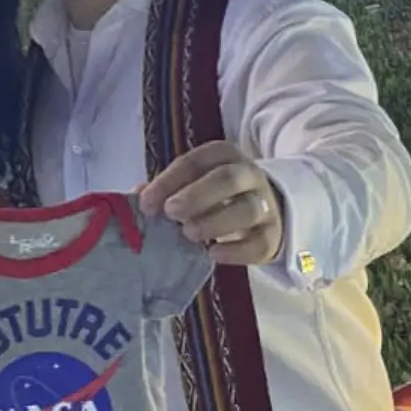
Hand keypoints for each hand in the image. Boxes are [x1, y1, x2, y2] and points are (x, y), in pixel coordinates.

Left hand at [138, 141, 284, 266]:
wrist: (267, 210)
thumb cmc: (218, 195)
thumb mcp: (194, 182)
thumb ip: (168, 188)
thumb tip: (137, 197)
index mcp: (224, 156)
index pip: (196, 161)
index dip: (169, 180)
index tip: (146, 202)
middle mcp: (249, 175)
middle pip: (227, 179)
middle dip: (196, 195)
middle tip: (171, 212)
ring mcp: (265, 204)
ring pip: (246, 209)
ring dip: (215, 221)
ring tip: (190, 233)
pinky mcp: (273, 235)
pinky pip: (258, 242)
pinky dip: (236, 250)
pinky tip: (214, 254)